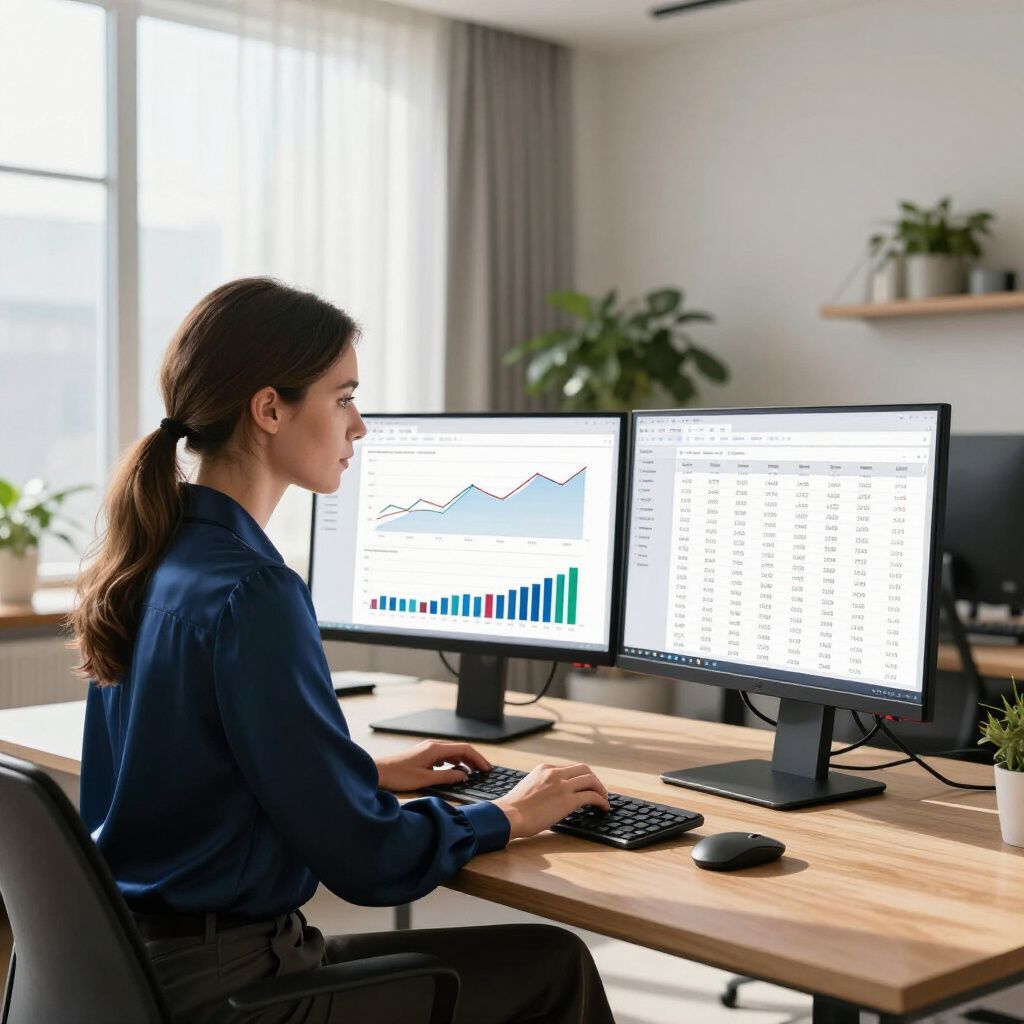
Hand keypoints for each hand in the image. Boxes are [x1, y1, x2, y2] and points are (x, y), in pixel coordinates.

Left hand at [375, 740, 491, 792]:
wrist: (378, 771)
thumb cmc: (398, 775)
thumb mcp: (425, 779)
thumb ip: (447, 777)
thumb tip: (463, 776)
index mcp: (435, 749)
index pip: (465, 749)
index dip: (478, 759)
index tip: (487, 768)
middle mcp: (433, 745)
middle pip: (461, 749)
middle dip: (474, 760)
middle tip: (485, 771)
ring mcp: (428, 749)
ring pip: (453, 752)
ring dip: (464, 761)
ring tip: (473, 773)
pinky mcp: (424, 754)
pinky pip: (445, 756)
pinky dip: (454, 762)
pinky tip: (455, 771)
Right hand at [494, 763, 609, 840]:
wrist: (509, 815)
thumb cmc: (514, 808)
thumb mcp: (529, 787)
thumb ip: (542, 786)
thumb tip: (551, 796)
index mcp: (544, 769)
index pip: (569, 768)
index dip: (580, 778)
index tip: (584, 787)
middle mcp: (555, 773)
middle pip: (584, 769)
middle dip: (594, 780)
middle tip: (598, 791)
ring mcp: (562, 785)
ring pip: (591, 780)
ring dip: (601, 789)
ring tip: (604, 800)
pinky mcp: (568, 800)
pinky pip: (591, 796)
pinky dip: (601, 800)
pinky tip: (603, 807)